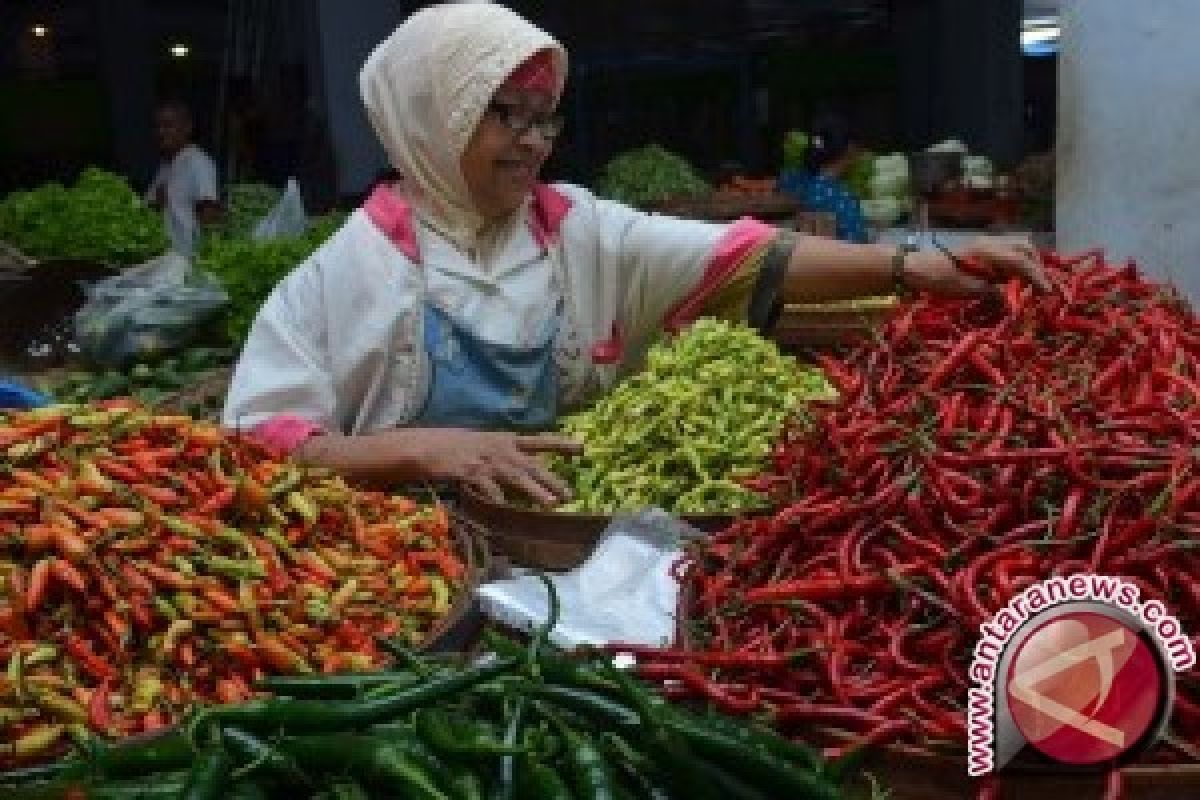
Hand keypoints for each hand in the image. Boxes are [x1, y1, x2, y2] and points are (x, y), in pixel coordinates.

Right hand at [413, 429, 581, 506]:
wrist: (426, 446)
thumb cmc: (454, 445)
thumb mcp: (483, 443)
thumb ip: (503, 453)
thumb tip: (523, 467)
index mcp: (505, 439)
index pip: (539, 440)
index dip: (561, 444)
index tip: (582, 447)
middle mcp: (500, 449)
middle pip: (532, 465)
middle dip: (552, 480)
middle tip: (571, 494)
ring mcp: (487, 461)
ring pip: (517, 478)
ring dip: (535, 492)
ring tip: (552, 504)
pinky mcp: (472, 473)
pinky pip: (490, 489)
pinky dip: (499, 500)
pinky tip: (507, 509)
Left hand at [905, 237, 1049, 297]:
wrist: (914, 267)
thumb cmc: (936, 278)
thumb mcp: (964, 290)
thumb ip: (990, 292)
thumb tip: (1012, 300)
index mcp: (988, 252)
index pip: (1021, 262)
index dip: (1037, 277)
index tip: (1047, 292)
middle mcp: (990, 243)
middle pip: (1025, 248)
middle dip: (1037, 267)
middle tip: (1041, 288)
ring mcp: (985, 243)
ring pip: (1017, 246)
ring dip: (1028, 262)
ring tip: (1031, 283)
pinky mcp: (980, 249)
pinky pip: (1006, 251)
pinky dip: (1017, 262)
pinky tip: (1014, 278)